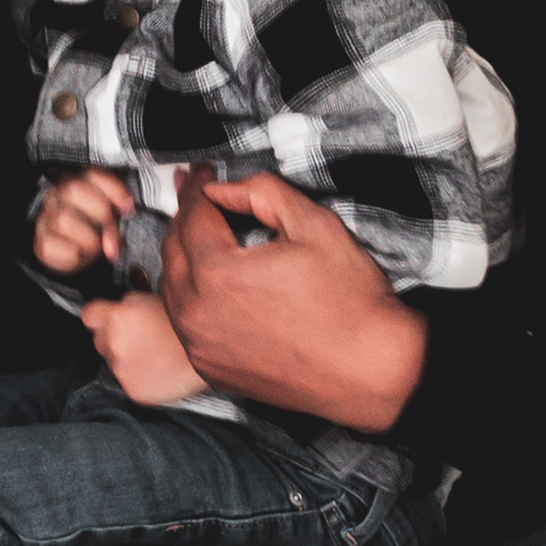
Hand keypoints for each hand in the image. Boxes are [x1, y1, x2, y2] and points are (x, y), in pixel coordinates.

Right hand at [32, 168, 137, 274]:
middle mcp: (59, 195)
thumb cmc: (93, 229)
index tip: (128, 208)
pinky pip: (53, 245)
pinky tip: (80, 254)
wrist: (71, 252)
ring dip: (88, 239)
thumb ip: (116, 222)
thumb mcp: (109, 219)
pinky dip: (73, 255)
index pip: (93, 175)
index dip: (114, 190)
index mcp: (79, 182)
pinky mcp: (42, 241)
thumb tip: (112, 246)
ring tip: (96, 246)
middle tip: (111, 231)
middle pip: (74, 190)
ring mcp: (47, 218)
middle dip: (100, 213)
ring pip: (63, 220)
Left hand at [80, 288, 209, 404]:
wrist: (215, 350)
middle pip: (99, 340)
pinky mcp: (133, 390)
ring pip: (112, 362)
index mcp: (117, 316)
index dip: (100, 316)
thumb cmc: (190, 319)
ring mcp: (122, 370)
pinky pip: (127, 381)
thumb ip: (135, 294)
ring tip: (152, 352)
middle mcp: (113, 344)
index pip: (89, 317)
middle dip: (113, 337)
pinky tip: (157, 368)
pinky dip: (138, 376)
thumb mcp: (160, 294)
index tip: (107, 318)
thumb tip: (127, 284)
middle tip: (140, 336)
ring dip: (125, 357)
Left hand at [159, 172, 428, 434]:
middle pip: (172, 250)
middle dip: (185, 219)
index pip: (192, 216)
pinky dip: (191, 297)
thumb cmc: (351, 300)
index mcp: (217, 274)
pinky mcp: (210, 370)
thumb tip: (220, 189)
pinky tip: (211, 285)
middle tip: (200, 198)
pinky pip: (186, 324)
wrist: (373, 372)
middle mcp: (197, 315)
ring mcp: (200, 348)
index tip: (203, 174)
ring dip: (183, 257)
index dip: (197, 188)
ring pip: (172, 288)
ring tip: (203, 235)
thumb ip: (261, 193)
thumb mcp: (314, 225)